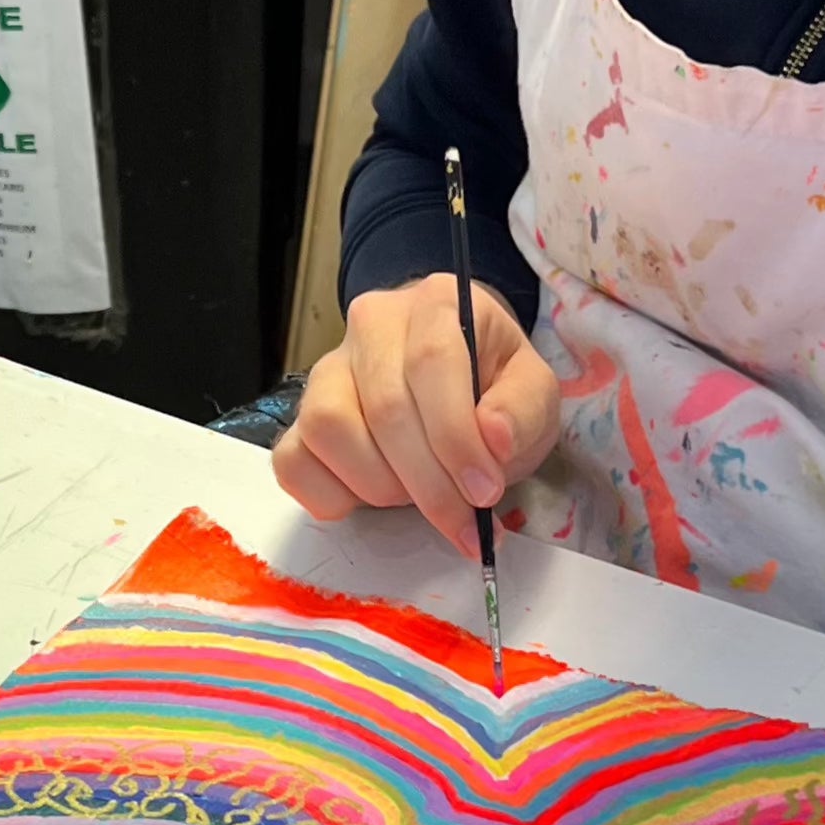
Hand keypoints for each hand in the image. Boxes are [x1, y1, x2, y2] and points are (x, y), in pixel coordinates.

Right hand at [274, 274, 561, 558]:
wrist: (460, 383)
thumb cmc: (494, 386)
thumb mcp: (533, 392)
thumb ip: (523, 410)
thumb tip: (493, 438)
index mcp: (435, 304)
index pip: (432, 362)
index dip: (457, 436)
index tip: (484, 492)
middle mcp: (370, 325)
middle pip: (384, 406)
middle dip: (429, 481)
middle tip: (463, 520)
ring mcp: (327, 370)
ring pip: (329, 429)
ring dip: (379, 485)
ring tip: (418, 497)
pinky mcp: (299, 417)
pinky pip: (291, 461)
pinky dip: (330, 495)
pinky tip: (371, 500)